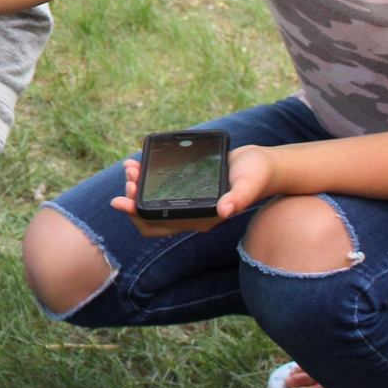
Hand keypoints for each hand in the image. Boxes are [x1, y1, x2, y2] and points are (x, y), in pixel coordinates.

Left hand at [110, 145, 278, 236]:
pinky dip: (146, 177)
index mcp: (200, 218)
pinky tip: (138, 162)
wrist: (263, 166)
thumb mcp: (249, 183)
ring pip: (152, 202)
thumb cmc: (257, 176)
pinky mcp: (187, 188)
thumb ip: (238, 197)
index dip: (138, 215)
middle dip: (132, 200)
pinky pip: (161, 188)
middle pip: (149, 217)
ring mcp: (187, 201)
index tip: (124, 199)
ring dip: (137, 188)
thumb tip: (224, 210)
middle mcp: (190, 214)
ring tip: (130, 167)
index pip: (160, 225)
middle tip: (129, 178)